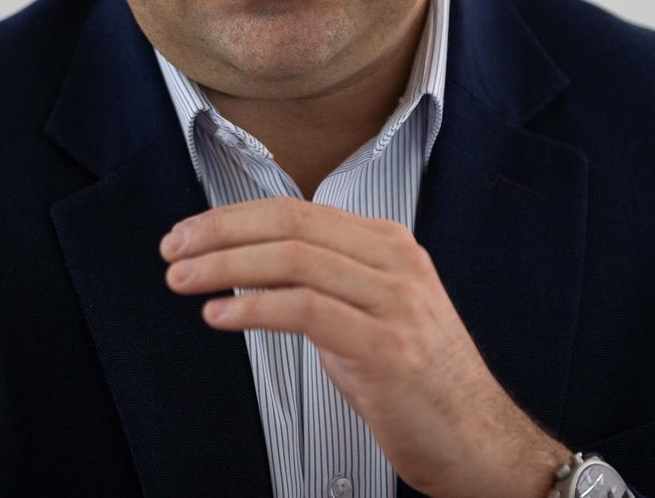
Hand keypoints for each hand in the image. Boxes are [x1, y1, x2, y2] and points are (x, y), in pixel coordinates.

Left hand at [160, 196, 568, 497]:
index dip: (234, 217)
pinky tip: (221, 314)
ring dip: (225, 268)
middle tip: (172, 250)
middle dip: (220, 234)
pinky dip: (254, 307)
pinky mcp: (387, 347)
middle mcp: (395, 263)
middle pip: (290, 225)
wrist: (482, 444)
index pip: (297, 211)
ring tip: (183, 280)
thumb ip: (323, 287)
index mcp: (390, 247)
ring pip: (293, 260)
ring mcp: (395, 302)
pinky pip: (306, 310)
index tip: (189, 233)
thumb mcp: (372, 316)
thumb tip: (252, 271)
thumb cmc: (422, 386)